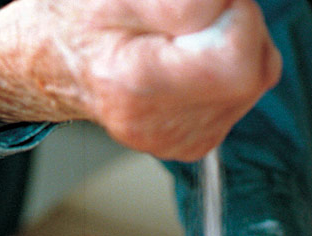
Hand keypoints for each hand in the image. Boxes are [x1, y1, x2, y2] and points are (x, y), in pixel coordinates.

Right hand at [0, 0, 280, 160]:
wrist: (55, 68)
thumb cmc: (78, 24)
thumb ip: (181, 2)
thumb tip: (226, 8)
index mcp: (138, 86)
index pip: (236, 55)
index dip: (234, 10)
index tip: (202, 1)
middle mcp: (162, 127)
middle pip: (254, 70)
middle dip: (238, 25)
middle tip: (194, 14)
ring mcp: (181, 142)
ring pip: (255, 81)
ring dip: (234, 45)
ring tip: (185, 39)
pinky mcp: (194, 145)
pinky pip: (241, 97)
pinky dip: (226, 70)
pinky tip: (189, 63)